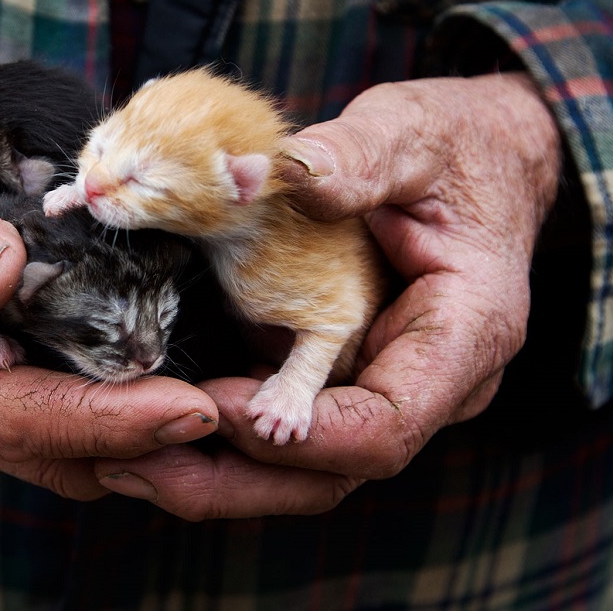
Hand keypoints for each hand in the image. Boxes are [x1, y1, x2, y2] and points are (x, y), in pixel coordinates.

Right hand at [0, 79, 218, 499]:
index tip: (195, 410)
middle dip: (160, 454)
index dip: (107, 421)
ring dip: (160, 443)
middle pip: (60, 453)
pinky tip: (202, 384)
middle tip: (258, 433)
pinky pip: (72, 408)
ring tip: (251, 421)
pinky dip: (136, 407)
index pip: (14, 416)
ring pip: (75, 445)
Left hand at [93, 71, 564, 518]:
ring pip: (309, 469)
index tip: (226, 405)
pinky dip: (226, 437)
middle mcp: (431, 381)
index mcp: (465, 332)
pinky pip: (292, 429)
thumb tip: (265, 173)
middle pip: (337, 470)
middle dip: (238, 479)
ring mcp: (389, 385)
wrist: (488, 158)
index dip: (305, 432)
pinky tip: (155, 427)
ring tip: (125, 461)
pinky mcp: (349, 376)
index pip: (387, 424)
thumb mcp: (411, 133)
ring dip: (219, 472)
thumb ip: (355, 155)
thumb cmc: (457, 146)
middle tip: (138, 464)